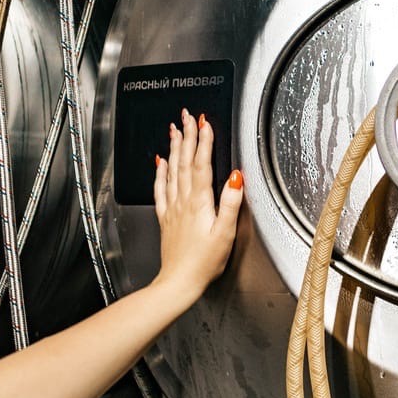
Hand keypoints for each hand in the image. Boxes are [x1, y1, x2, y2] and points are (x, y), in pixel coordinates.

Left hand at [152, 108, 243, 304]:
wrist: (178, 282)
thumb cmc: (204, 262)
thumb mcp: (225, 233)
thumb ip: (231, 203)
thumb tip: (237, 178)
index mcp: (200, 203)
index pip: (201, 165)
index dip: (204, 142)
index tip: (205, 122)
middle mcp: (183, 201)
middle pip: (185, 161)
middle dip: (187, 136)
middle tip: (187, 116)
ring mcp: (172, 208)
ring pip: (171, 170)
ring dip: (174, 148)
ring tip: (175, 129)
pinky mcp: (166, 217)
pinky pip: (160, 188)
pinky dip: (160, 172)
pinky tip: (159, 162)